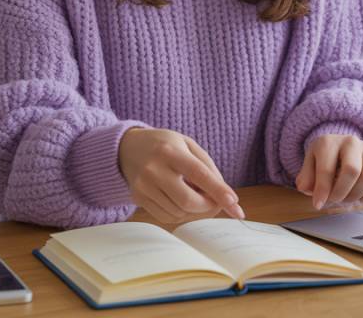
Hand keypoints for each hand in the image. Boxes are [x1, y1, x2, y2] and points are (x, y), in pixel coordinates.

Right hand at [118, 127, 244, 223]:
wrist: (128, 147)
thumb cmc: (165, 145)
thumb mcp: (188, 144)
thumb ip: (207, 167)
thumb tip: (224, 195)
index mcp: (170, 151)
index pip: (198, 174)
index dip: (217, 190)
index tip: (234, 203)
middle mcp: (154, 169)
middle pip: (188, 200)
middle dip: (208, 206)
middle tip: (217, 202)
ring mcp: (144, 186)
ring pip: (178, 212)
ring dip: (195, 211)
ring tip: (196, 195)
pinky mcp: (138, 198)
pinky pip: (166, 217)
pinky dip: (181, 214)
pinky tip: (182, 201)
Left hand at [295, 135, 362, 209]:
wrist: (343, 148)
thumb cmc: (325, 159)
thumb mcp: (310, 165)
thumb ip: (306, 178)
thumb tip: (307, 189)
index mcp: (328, 142)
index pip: (327, 168)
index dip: (323, 190)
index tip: (318, 204)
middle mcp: (351, 141)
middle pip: (352, 170)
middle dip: (341, 193)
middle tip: (334, 200)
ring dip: (356, 195)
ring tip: (346, 197)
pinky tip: (361, 197)